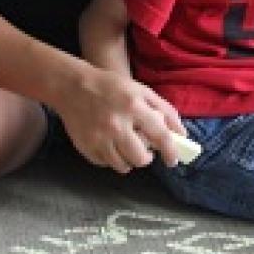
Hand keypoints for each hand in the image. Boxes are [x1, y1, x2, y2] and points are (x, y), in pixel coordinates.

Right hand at [56, 65, 187, 173]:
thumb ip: (164, 111)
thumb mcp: (141, 90)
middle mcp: (116, 125)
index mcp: (133, 106)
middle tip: (144, 150)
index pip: (160, 136)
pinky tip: (110, 145)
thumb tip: (181, 134)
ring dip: (129, 160)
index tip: (172, 160)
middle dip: (146, 158)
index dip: (170, 151)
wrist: (72, 86)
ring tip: (126, 147)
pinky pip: (105, 164)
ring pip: (123, 166)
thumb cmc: (110, 87)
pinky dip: (111, 159)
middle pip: (140, 158)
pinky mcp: (86, 147)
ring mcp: (99, 138)